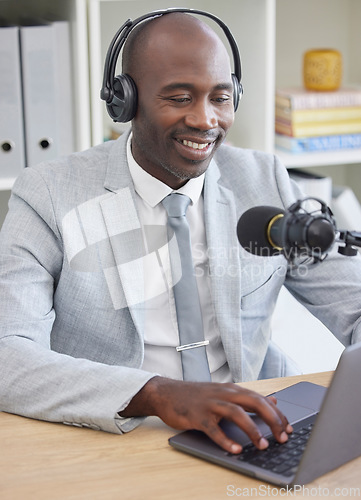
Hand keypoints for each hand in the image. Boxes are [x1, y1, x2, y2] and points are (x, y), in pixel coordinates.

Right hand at [119, 376, 292, 453]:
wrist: (167, 393)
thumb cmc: (197, 396)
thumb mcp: (225, 393)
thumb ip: (249, 398)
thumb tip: (274, 401)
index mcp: (233, 390)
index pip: (261, 399)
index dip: (278, 414)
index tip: (289, 429)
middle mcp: (224, 394)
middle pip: (254, 402)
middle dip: (272, 420)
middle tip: (283, 437)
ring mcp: (210, 404)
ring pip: (236, 413)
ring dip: (252, 430)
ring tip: (263, 445)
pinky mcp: (197, 416)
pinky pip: (213, 429)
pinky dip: (225, 440)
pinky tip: (235, 450)